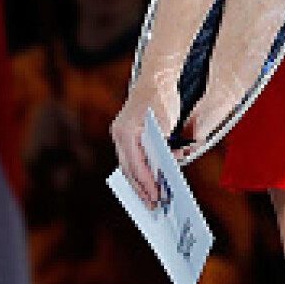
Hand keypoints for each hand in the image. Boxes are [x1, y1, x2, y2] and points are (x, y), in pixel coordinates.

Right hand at [108, 77, 178, 208]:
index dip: (147, 183)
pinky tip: (148, 182)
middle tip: (153, 206)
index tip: (157, 197)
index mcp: (126, 132)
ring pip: (128, 166)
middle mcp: (119, 135)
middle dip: (141, 189)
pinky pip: (130, 159)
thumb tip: (163, 169)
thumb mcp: (165, 122)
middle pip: (129, 170)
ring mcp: (120, 135)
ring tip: (150, 199)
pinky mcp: (125, 135)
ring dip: (139, 183)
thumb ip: (162, 145)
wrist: (155, 78)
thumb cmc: (162, 97)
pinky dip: (139, 171)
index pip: (137, 165)